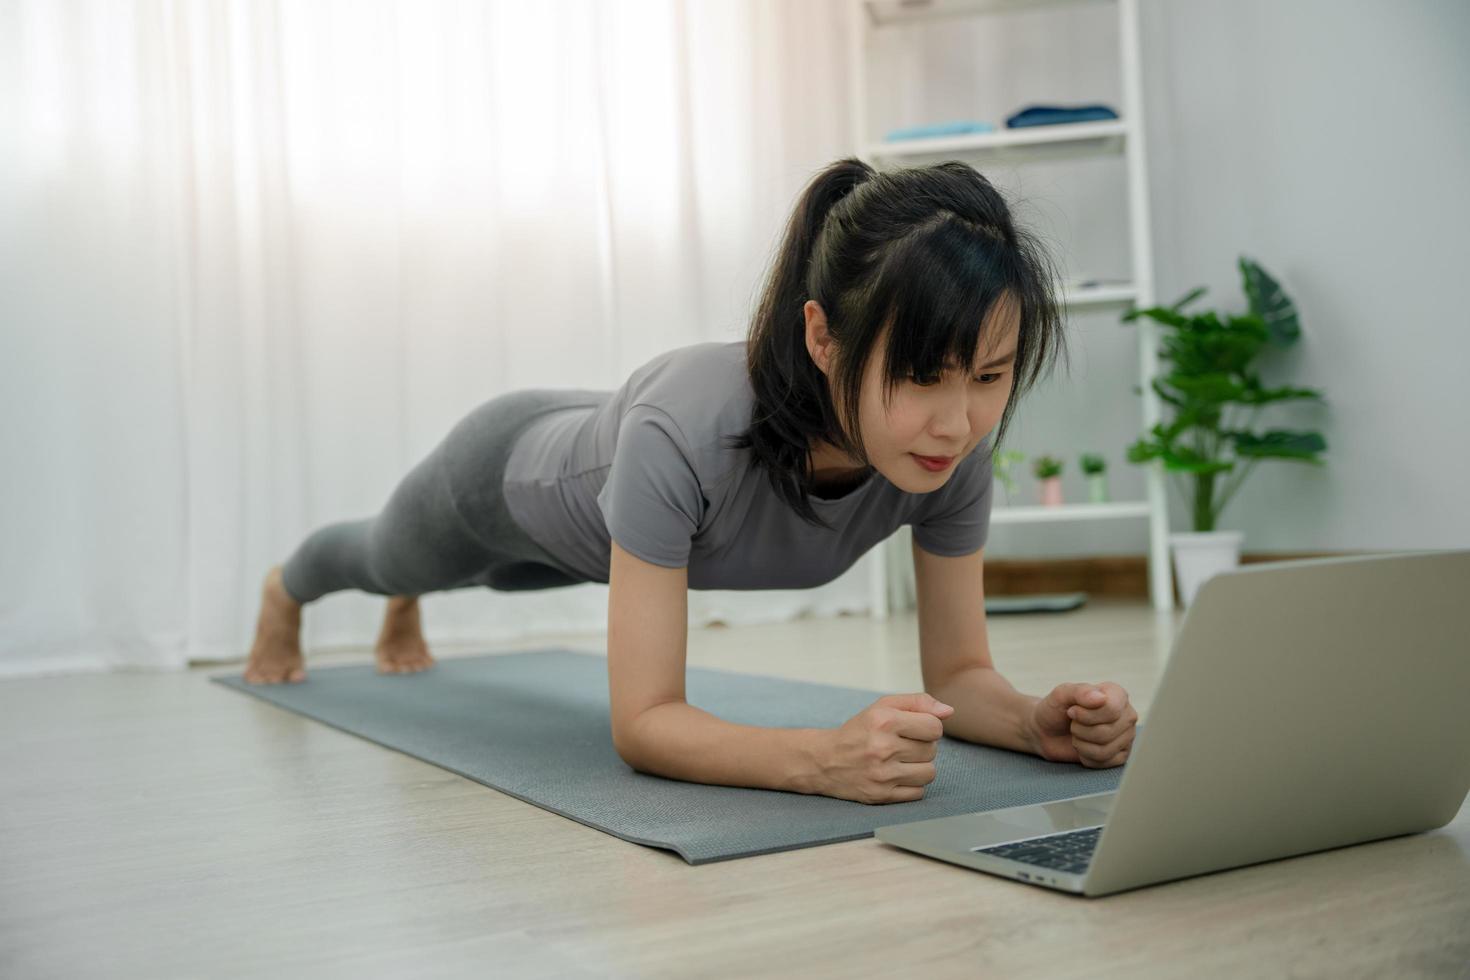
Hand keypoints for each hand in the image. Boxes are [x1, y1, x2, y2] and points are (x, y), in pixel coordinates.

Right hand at [816, 693, 954, 803]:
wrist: (824, 760)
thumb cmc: (859, 731)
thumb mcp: (883, 706)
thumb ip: (918, 702)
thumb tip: (949, 712)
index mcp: (884, 721)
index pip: (935, 727)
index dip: (928, 727)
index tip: (913, 728)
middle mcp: (882, 748)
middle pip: (932, 750)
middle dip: (921, 746)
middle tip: (901, 745)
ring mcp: (882, 774)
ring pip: (929, 773)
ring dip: (919, 766)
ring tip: (901, 761)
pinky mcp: (881, 795)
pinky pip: (918, 792)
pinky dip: (912, 784)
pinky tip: (896, 775)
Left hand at [1025, 682, 1136, 768]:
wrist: (1047, 731)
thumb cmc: (1056, 710)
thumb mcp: (1062, 694)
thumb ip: (1080, 691)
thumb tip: (1101, 698)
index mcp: (1116, 694)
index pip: (1111, 709)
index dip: (1086, 714)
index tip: (1072, 710)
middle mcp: (1126, 714)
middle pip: (1106, 732)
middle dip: (1080, 730)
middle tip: (1073, 723)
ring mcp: (1127, 736)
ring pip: (1104, 749)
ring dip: (1081, 744)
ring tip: (1077, 734)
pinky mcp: (1121, 756)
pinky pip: (1104, 762)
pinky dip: (1086, 756)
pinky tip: (1083, 746)